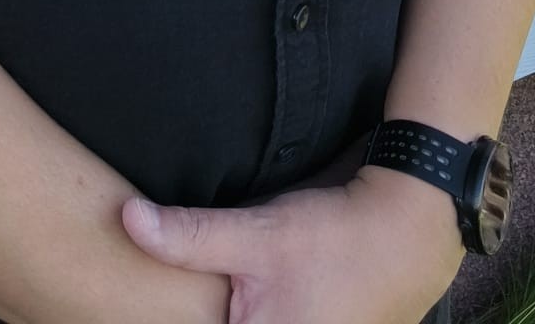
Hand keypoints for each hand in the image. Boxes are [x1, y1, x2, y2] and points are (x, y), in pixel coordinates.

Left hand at [121, 162, 464, 322]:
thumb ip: (191, 236)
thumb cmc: (333, 238)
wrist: (408, 234)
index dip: (178, 316)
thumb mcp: (257, 233)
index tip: (153, 308)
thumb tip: (127, 219)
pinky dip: (257, 313)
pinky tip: (254, 298)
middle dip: (206, 311)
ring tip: (232, 293)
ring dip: (226, 311)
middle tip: (191, 293)